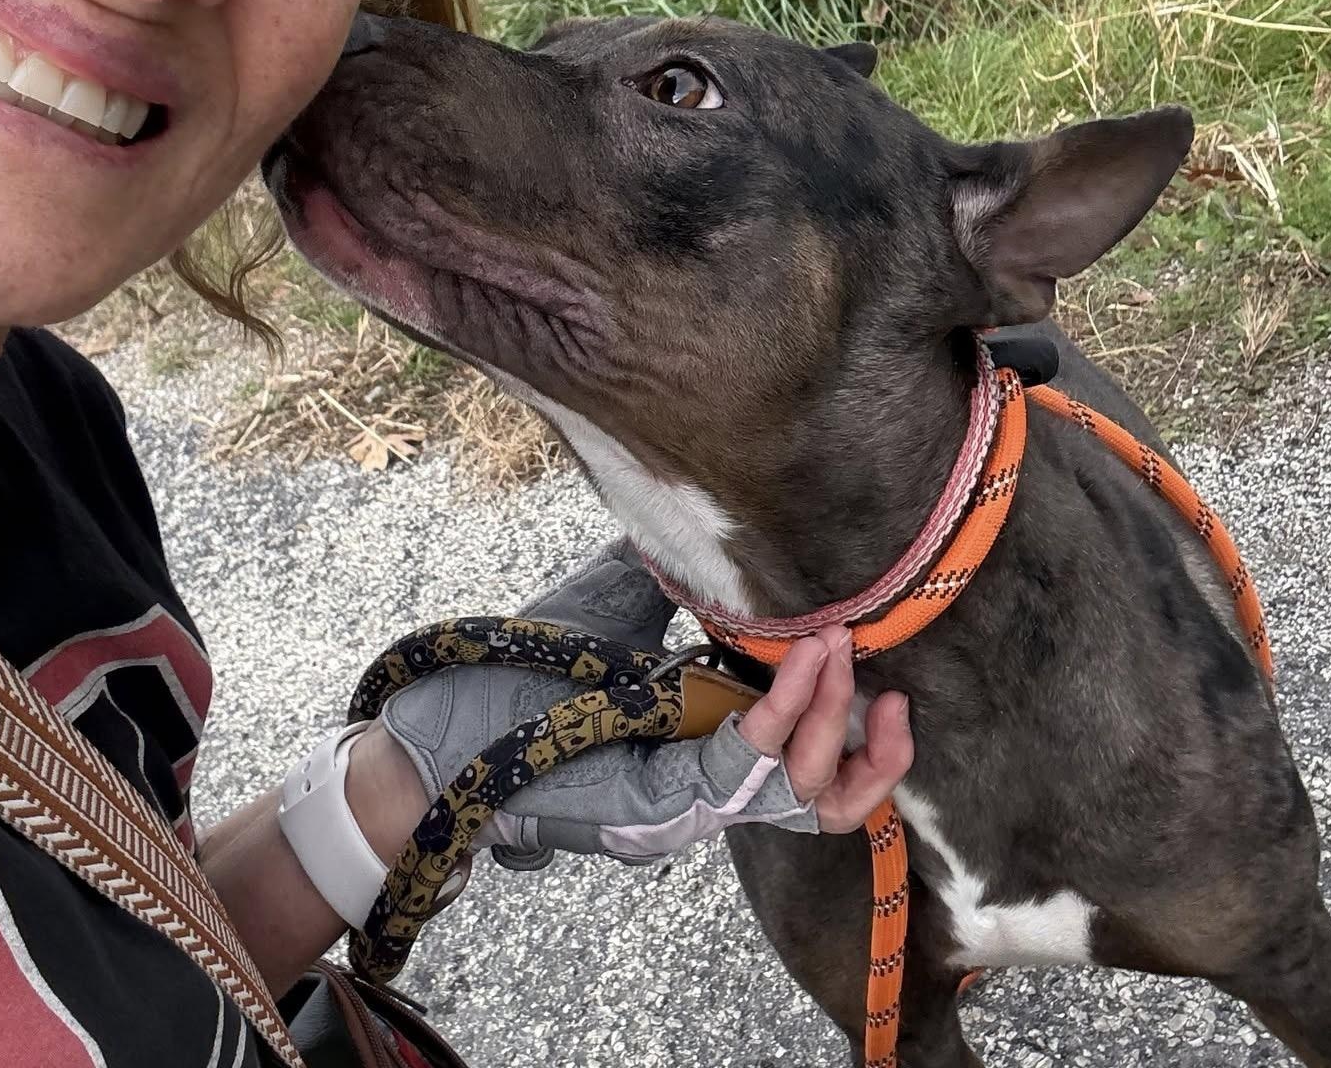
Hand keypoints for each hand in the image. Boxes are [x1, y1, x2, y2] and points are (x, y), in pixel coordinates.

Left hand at [351, 545, 912, 865]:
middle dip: (870, 744)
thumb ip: (670, 581)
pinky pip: (741, 769)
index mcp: (707, 751)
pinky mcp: (661, 801)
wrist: (451, 718)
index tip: (879, 666)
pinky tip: (803, 659)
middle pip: (826, 799)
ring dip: (830, 714)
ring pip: (799, 790)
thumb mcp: (617, 610)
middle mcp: (708, 791)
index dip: (862, 737)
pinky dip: (781, 713)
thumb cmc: (528, 668)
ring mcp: (686, 804)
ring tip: (838, 646)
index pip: (811, 768)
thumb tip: (709, 525)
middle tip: (876, 667)